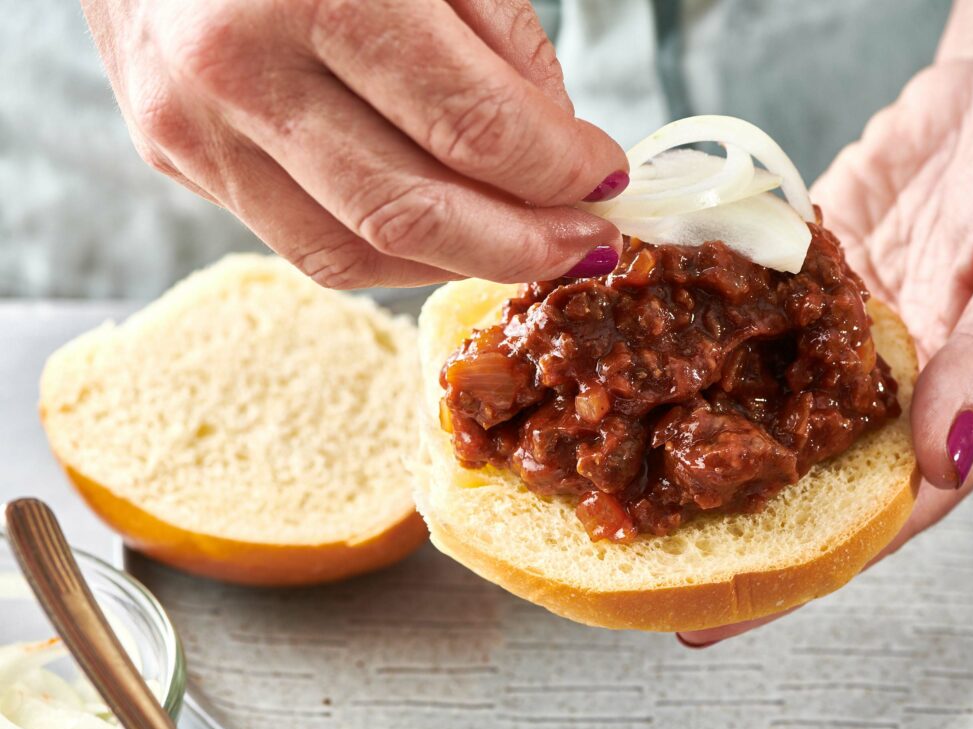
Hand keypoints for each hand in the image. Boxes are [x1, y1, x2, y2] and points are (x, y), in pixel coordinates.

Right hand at [82, 0, 628, 286]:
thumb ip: (499, 34)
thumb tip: (554, 142)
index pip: (469, 125)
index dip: (556, 167)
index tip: (606, 177)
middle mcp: (236, 72)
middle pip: (410, 215)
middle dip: (522, 243)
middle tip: (587, 243)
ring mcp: (194, 128)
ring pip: (355, 254)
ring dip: (461, 262)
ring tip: (528, 244)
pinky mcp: (179, 158)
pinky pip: (308, 243)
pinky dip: (395, 254)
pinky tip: (450, 232)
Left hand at [678, 42, 972, 645]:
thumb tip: (940, 459)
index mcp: (962, 417)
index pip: (870, 519)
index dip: (792, 574)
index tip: (712, 617)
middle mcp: (895, 391)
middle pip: (801, 478)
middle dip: (720, 522)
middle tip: (633, 559)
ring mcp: (846, 339)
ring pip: (765, 402)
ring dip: (697, 432)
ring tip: (613, 467)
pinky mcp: (815, 284)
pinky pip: (752, 316)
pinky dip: (703, 332)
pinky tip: (644, 350)